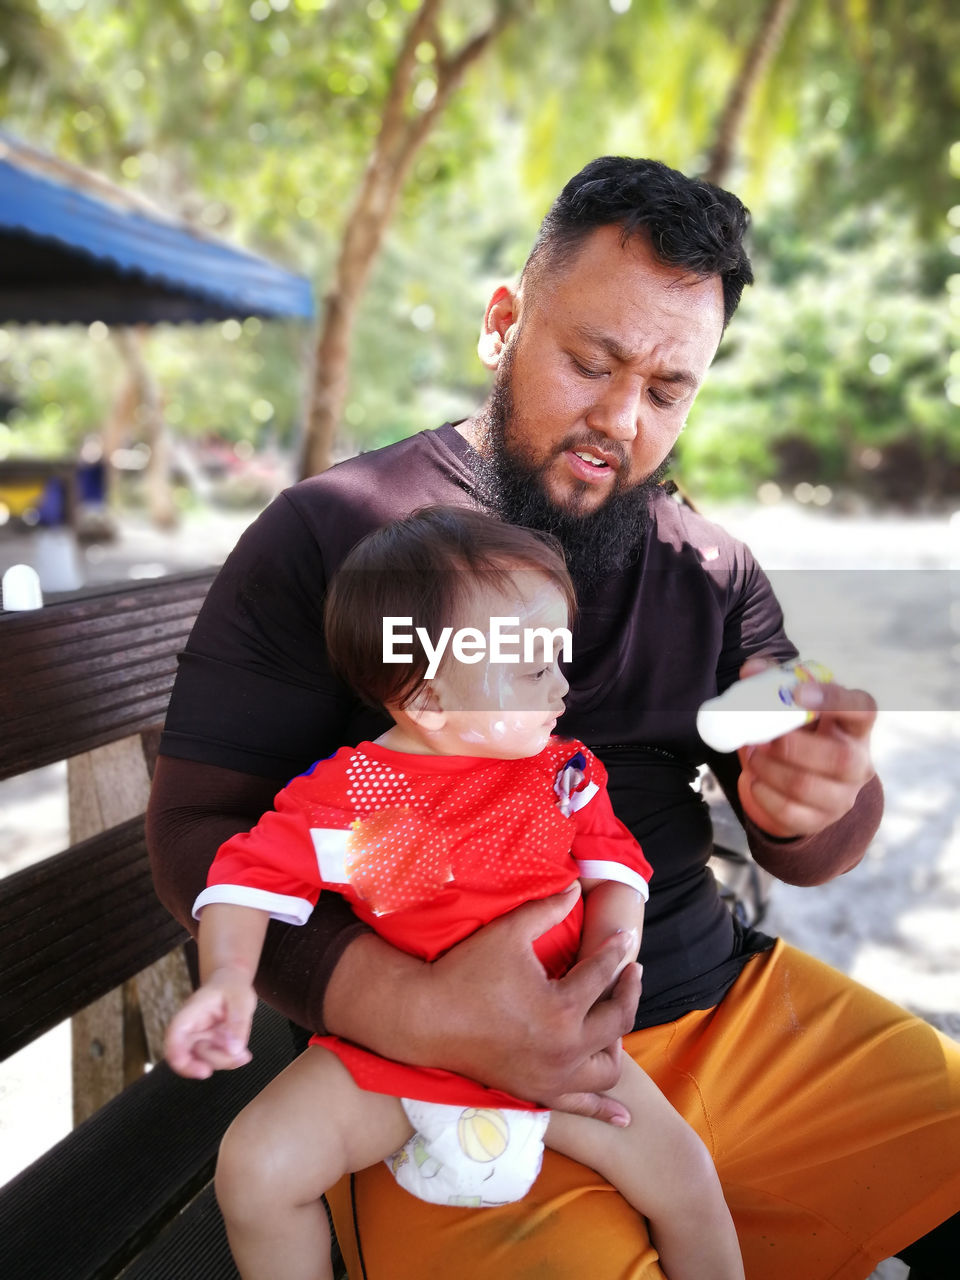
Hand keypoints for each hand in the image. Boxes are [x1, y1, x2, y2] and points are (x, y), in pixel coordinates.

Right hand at [164, 972, 256, 1078]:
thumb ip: (238, 1022)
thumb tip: (233, 1050)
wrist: (231, 984)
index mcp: (191, 1013)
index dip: (179, 1057)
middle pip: (189, 1056)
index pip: (175, 1035)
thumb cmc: (232, 987)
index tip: (203, 1072)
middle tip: (242, 1055)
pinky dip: (229, 1062)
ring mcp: (197, 1040)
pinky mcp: (207, 1048)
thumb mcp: (241, 998)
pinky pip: (215, 1062)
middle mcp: (190, 1030)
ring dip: (226, 1061)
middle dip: (216, 1061)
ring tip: (245, 1051)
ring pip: (204, 1062)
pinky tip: (242, 1054)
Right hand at [422, 885, 642, 1123]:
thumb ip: (547, 909)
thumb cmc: (466, 971)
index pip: (602, 974)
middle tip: (630, 971)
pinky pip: (581, 1107)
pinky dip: (604, 1110)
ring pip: (607, 1068)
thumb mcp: (508, 932)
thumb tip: (577, 886)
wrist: (425, 1018)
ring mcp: (552, 1077)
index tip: (624, 935)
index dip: (616, 950)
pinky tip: (624, 1118)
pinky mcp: (537, 1092)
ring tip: (612, 1016)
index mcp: (560, 1008)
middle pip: (617, 1020)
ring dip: (617, 1042)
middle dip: (628, 991)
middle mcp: (564, 1049)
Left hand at [736, 657, 876, 839]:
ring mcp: (842, 796)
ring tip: (754, 756)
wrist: (797, 784)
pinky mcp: (819, 820)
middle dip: (793, 746)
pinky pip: (789, 812)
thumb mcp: (789, 707)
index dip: (834, 700)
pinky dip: (763, 794)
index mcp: (854, 726)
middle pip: (840, 757)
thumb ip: (772, 681)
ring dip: (770, 769)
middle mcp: (858, 763)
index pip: (863, 709)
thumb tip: (752, 668)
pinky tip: (755, 781)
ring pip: (807, 786)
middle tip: (763, 739)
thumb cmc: (798, 734)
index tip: (797, 693)